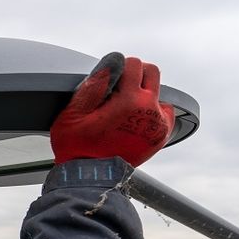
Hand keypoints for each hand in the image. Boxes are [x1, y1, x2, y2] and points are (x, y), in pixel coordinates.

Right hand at [50, 53, 175, 166]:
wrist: (90, 176)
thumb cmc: (78, 146)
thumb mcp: (74, 112)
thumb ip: (94, 84)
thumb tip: (111, 62)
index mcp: (128, 100)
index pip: (134, 64)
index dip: (118, 67)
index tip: (109, 81)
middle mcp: (148, 109)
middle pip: (152, 72)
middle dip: (136, 75)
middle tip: (118, 89)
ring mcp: (157, 123)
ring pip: (158, 92)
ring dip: (144, 94)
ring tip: (125, 108)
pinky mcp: (160, 136)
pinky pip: (165, 113)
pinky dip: (153, 111)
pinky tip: (136, 118)